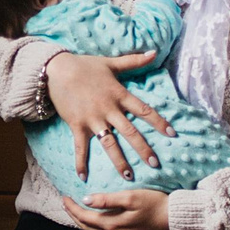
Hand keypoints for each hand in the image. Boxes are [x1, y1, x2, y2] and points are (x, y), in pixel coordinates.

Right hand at [46, 49, 174, 181]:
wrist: (57, 69)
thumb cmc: (85, 65)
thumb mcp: (111, 63)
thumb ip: (133, 61)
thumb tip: (154, 52)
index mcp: (119, 95)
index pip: (144, 110)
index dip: (159, 122)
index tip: (172, 134)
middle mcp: (108, 109)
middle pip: (130, 132)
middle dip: (143, 149)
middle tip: (155, 164)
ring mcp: (92, 119)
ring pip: (109, 144)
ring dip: (119, 161)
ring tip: (129, 177)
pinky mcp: (77, 125)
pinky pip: (80, 147)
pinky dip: (81, 162)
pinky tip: (83, 177)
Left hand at [62, 190, 171, 229]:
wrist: (175, 221)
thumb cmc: (154, 204)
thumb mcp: (130, 196)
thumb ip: (107, 199)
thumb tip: (86, 200)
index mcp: (112, 224)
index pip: (84, 217)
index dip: (72, 207)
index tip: (64, 197)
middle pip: (88, 228)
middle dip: (75, 216)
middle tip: (66, 205)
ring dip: (85, 226)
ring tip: (78, 215)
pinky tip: (98, 227)